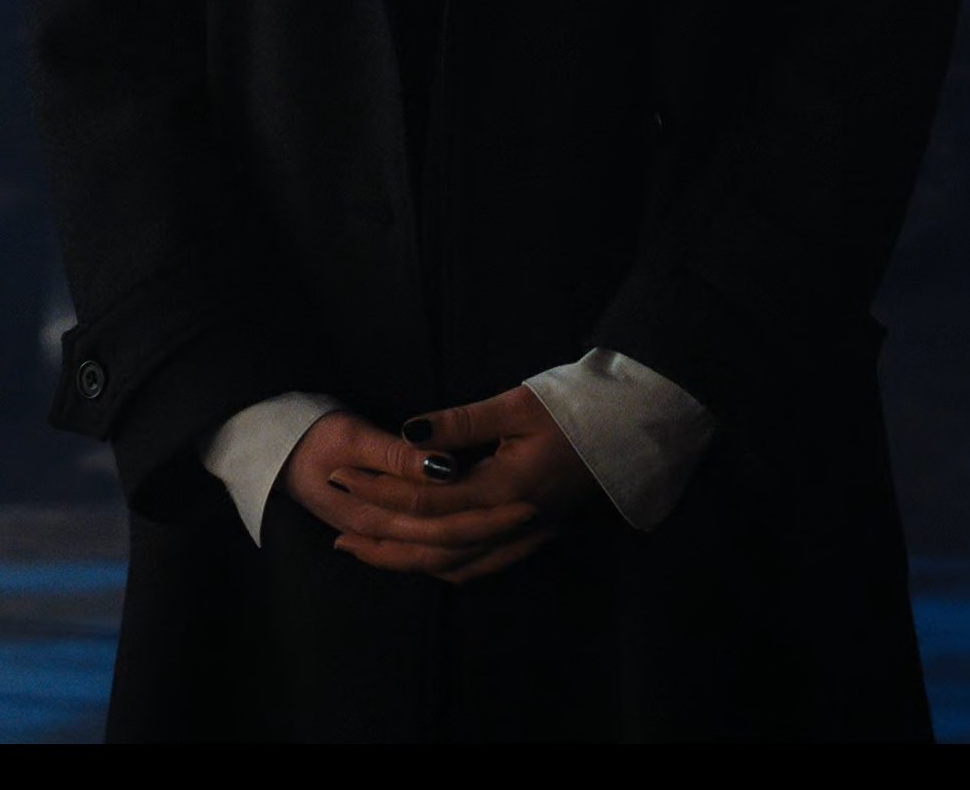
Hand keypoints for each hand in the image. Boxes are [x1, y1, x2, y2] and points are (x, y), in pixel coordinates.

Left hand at [285, 387, 597, 584]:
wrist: (632, 430)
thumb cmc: (578, 409)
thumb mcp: (519, 404)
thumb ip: (461, 421)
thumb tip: (408, 431)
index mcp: (506, 489)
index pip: (428, 501)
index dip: (380, 492)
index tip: (342, 478)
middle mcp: (513, 524)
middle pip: (434, 545)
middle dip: (381, 538)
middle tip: (337, 531)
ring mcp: (526, 536)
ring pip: (455, 564)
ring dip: (405, 561)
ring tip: (363, 551)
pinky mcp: (534, 536)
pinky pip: (480, 565)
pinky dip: (443, 565)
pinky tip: (421, 557)